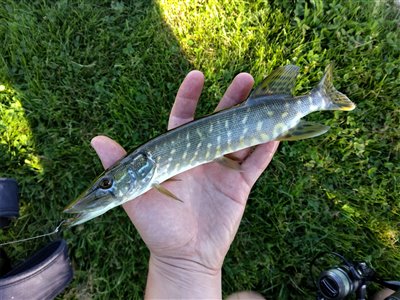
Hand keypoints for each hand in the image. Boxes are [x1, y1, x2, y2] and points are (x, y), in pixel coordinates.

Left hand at [91, 71, 278, 297]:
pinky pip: (256, 163)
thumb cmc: (158, 227)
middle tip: (245, 78)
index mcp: (178, 153)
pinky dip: (266, 149)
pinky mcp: (240, 186)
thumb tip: (96, 139)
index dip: (190, 96)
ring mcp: (222, 170)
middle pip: (218, 121)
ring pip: (241, 137)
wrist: (184, 257)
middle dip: (231, 99)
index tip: (197, 75)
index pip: (184, 117)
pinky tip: (276, 132)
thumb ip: (122, 165)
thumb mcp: (137, 194)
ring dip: (253, 119)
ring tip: (265, 99)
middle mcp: (202, 156)